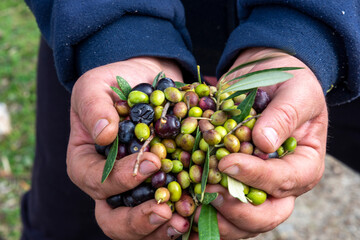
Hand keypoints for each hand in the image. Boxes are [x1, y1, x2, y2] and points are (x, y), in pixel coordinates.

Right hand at [66, 57, 189, 238]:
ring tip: (183, 221)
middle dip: (137, 221)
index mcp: (87, 163)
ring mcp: (135, 190)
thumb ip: (93, 107)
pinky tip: (196, 212)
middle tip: (163, 211)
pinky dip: (180, 217)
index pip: (95, 182)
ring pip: (140, 224)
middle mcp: (109, 184)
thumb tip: (103, 133)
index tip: (151, 162)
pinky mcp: (160, 186)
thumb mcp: (95, 86)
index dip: (120, 179)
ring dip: (160, 229)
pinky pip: (167, 212)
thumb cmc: (115, 84)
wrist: (146, 82)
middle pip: (113, 218)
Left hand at [191, 48, 327, 238]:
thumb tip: (264, 143)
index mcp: (303, 164)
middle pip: (267, 215)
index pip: (284, 181)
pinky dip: (203, 210)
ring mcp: (255, 186)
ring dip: (216, 216)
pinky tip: (184, 206)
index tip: (227, 162)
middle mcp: (281, 184)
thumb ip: (284, 115)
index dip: (256, 176)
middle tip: (210, 193)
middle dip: (237, 210)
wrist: (265, 77)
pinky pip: (220, 207)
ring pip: (242, 220)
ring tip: (192, 204)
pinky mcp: (233, 183)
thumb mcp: (294, 92)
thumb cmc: (288, 84)